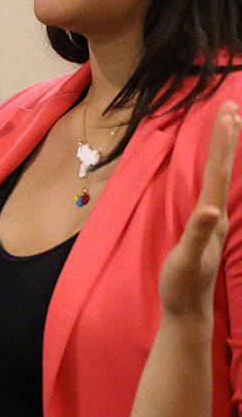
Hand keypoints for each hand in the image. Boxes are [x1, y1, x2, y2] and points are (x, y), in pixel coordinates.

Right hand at [158, 102, 239, 317]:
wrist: (188, 310)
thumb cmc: (183, 286)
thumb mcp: (185, 260)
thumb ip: (199, 234)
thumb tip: (211, 209)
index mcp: (210, 216)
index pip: (218, 171)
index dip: (222, 141)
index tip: (227, 112)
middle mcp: (216, 215)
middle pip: (224, 169)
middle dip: (228, 137)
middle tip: (232, 106)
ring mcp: (212, 222)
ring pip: (222, 177)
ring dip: (226, 151)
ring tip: (230, 127)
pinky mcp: (206, 228)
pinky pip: (213, 189)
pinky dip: (215, 171)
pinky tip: (214, 169)